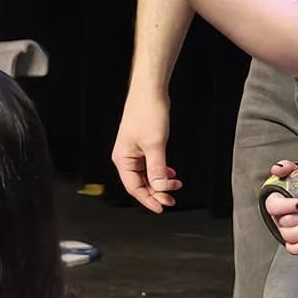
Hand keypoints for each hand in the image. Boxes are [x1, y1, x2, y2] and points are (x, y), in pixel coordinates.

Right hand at [111, 88, 179, 212]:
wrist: (150, 91)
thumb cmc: (147, 113)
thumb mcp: (155, 145)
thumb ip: (157, 169)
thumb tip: (160, 187)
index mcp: (122, 159)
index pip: (134, 187)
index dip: (148, 199)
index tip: (162, 207)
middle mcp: (126, 157)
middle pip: (141, 183)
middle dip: (157, 191)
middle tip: (172, 198)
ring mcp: (134, 151)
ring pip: (147, 174)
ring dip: (160, 181)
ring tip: (175, 184)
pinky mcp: (143, 144)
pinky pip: (150, 164)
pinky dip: (161, 170)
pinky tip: (171, 172)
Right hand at [262, 161, 297, 253]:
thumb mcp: (294, 171)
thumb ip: (285, 167)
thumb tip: (278, 169)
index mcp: (274, 202)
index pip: (274, 207)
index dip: (286, 206)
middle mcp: (278, 218)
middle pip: (286, 223)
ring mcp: (287, 231)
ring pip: (291, 236)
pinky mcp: (296, 241)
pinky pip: (294, 249)